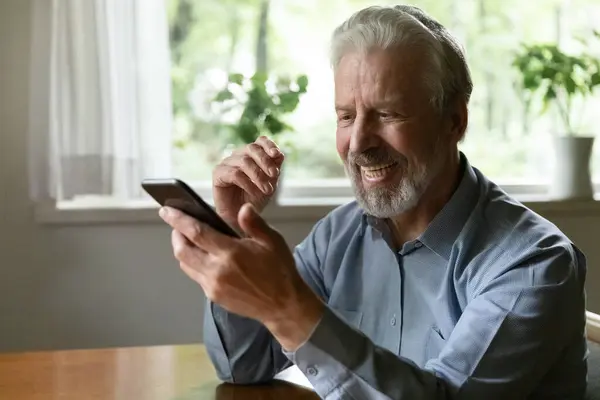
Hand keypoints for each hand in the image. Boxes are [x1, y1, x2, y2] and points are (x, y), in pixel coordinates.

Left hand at [159, 203, 323, 350]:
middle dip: (175, 234)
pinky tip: (203, 257)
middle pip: (182, 250)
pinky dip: (193, 263)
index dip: (178, 220)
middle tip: (178, 224)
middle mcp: (217, 270)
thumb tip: (242, 208)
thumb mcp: (272, 241)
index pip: (196, 232)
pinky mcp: (214, 296)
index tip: (166, 210)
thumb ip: (254, 223)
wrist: (283, 305)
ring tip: (189, 239)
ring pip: (185, 264)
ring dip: (182, 249)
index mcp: (231, 253)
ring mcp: (213, 286)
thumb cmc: (279, 270)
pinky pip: (196, 276)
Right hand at [213, 136, 283, 227]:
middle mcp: (239, 156)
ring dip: (259, 176)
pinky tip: (254, 192)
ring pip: (244, 162)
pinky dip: (247, 183)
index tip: (277, 154)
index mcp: (252, 155)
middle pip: (252, 148)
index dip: (269, 145)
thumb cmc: (255, 199)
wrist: (240, 217)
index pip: (260, 141)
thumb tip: (280, 154)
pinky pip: (234, 173)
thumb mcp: (270, 183)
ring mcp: (227, 163)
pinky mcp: (218, 173)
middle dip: (266, 161)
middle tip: (275, 175)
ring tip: (267, 190)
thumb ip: (274, 168)